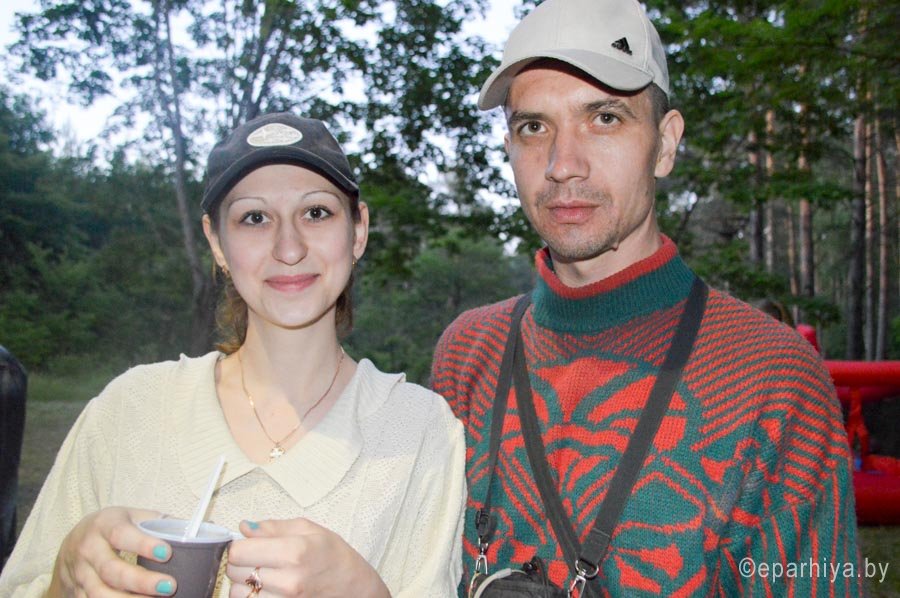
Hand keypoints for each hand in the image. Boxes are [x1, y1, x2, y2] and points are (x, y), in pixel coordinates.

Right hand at [46, 507, 176, 596]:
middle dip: (141, 581)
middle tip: (169, 587)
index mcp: (105, 525)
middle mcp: (88, 549)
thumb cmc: (113, 527)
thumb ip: (160, 523)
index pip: (122, 535)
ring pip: (100, 593)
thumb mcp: (132, 516)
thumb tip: (198, 529)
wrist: (74, 542)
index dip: (143, 545)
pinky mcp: (77, 592)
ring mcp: (80, 573)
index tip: (167, 553)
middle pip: (111, 570)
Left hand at [226, 518, 390, 597]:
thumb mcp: (310, 530)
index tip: (246, 545)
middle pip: (234, 572)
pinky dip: (251, 596)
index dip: (238, 546)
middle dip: (240, 563)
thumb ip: (273, 528)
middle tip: (255, 558)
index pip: (239, 552)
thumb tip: (245, 528)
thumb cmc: (335, 557)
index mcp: (294, 552)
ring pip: (237, 593)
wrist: (354, 588)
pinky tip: (265, 588)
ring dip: (243, 583)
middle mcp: (288, 580)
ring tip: (262, 575)